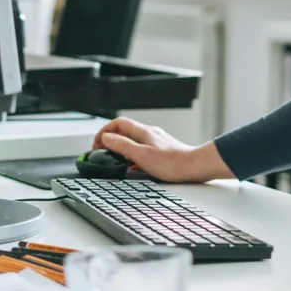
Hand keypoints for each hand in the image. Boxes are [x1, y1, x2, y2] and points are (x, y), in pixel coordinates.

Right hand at [92, 117, 234, 182]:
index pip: (118, 123)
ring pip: (133, 141)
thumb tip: (106, 138)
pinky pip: (141, 150)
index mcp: (143, 131)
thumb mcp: (141, 155)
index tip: (97, 143)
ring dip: (121, 148)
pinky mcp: (161, 151)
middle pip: (125, 131)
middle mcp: (150, 134)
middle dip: (111, 139)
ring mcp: (156, 142)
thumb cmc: (171, 162)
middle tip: (102, 151)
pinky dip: (132, 156)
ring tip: (114, 159)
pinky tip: (132, 166)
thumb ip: (122, 146)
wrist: (194, 166)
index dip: (105, 131)